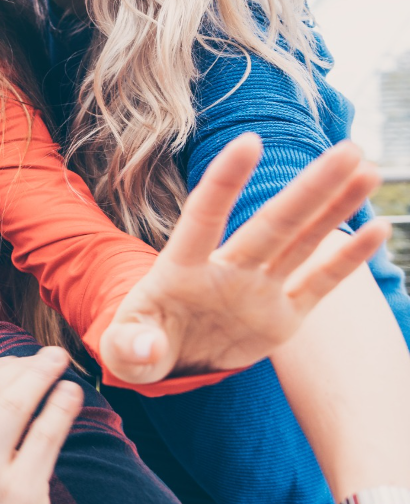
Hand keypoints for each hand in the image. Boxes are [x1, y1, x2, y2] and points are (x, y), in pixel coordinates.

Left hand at [99, 133, 389, 384]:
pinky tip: (378, 228)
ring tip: (365, 169)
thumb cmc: (138, 348)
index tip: (248, 142)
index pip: (203, 217)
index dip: (224, 182)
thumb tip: (148, 349)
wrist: (166, 361)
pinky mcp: (281, 316)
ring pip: (302, 242)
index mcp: (180, 269)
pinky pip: (319, 283)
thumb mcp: (124, 351)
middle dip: (310, 189)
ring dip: (334, 207)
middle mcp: (226, 270)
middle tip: (347, 148)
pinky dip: (347, 259)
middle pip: (273, 224)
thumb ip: (130, 347)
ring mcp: (257, 290)